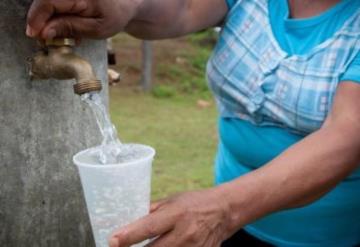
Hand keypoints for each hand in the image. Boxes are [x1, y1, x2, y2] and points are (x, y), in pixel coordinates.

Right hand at [26, 0, 143, 38]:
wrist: (125, 3)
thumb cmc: (114, 16)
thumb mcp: (96, 29)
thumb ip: (70, 28)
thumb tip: (44, 32)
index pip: (49, 1)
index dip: (37, 18)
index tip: (33, 35)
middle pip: (45, 0)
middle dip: (41, 20)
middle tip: (44, 38)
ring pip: (47, 1)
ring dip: (48, 18)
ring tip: (60, 33)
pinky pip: (54, 1)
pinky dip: (55, 13)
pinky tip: (64, 24)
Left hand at [109, 188, 231, 246]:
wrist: (224, 211)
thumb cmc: (195, 202)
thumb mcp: (172, 200)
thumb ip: (152, 211)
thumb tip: (129, 220)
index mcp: (176, 214)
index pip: (149, 227)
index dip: (128, 236)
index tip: (112, 240)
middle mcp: (185, 233)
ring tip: (148, 245)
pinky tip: (165, 246)